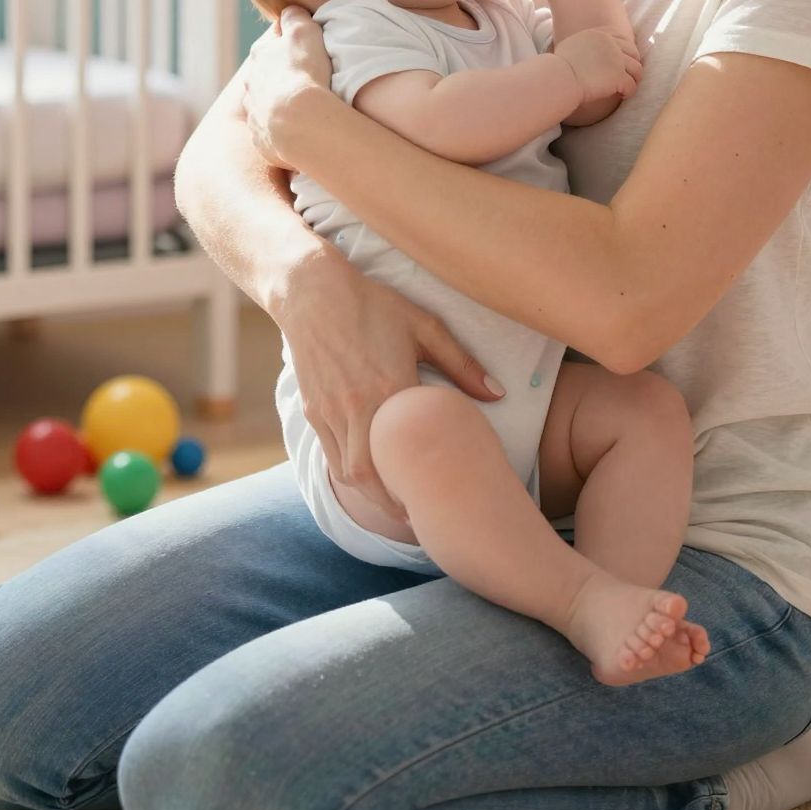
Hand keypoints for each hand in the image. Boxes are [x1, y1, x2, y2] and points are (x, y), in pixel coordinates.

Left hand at [240, 7, 332, 167]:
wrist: (298, 121)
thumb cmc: (303, 72)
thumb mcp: (304, 32)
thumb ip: (295, 17)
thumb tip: (290, 11)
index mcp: (261, 54)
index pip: (273, 42)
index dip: (289, 43)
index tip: (305, 49)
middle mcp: (251, 82)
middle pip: (266, 74)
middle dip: (281, 75)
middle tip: (306, 80)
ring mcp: (254, 112)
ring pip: (265, 102)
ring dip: (279, 103)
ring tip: (303, 108)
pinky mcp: (260, 138)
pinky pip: (270, 130)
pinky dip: (281, 128)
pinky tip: (297, 129)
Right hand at [280, 252, 507, 524]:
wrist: (312, 291)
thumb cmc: (374, 305)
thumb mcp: (424, 326)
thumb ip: (462, 363)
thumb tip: (498, 394)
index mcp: (390, 387)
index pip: (405, 453)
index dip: (419, 486)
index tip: (441, 502)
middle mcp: (356, 406)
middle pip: (369, 477)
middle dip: (393, 506)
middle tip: (419, 518)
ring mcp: (329, 411)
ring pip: (347, 472)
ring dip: (371, 495)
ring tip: (397, 503)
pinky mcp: (312, 410)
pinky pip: (331, 454)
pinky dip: (351, 472)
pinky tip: (371, 473)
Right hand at [554, 26, 642, 107]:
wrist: (559, 78)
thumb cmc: (559, 67)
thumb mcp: (571, 45)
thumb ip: (584, 44)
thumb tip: (583, 51)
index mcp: (599, 34)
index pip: (621, 38)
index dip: (627, 50)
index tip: (625, 60)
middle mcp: (610, 44)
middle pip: (633, 52)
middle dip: (633, 64)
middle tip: (630, 75)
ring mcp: (616, 59)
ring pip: (636, 69)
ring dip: (634, 79)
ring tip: (627, 87)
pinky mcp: (619, 75)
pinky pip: (632, 85)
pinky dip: (629, 91)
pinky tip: (623, 96)